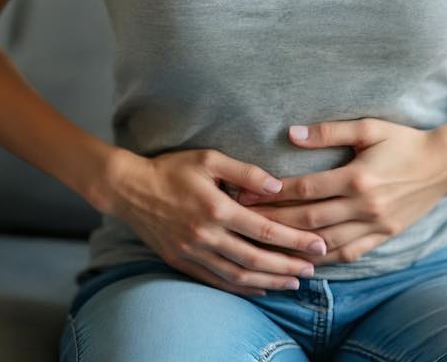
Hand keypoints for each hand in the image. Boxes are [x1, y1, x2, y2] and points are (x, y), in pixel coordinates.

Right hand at [95, 146, 328, 297]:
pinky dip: (240, 287)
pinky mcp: (180, 262)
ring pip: (236, 274)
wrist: (128, 188)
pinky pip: (215, 281)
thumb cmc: (172, 168)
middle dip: (287, 266)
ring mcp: (191, 252)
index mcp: (216, 208)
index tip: (318, 246)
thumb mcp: (210, 159)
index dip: (294, 240)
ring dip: (268, 281)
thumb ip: (246, 172)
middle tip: (313, 270)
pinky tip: (259, 287)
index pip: (264, 230)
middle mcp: (205, 234)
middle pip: (255, 258)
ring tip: (293, 283)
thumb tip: (278, 186)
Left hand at [232, 119, 446, 263]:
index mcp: (357, 177)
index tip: (246, 193)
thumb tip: (290, 134)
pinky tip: (302, 259)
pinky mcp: (383, 236)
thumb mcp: (369, 128)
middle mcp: (364, 206)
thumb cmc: (404, 141)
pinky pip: (348, 254)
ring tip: (265, 246)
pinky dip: (323, 259)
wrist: (443, 164)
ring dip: (293, 246)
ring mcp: (375, 225)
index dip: (273, 193)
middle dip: (274, 221)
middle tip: (244, 221)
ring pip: (325, 243)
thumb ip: (328, 132)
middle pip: (309, 220)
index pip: (306, 190)